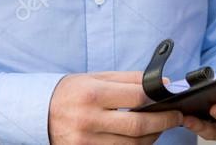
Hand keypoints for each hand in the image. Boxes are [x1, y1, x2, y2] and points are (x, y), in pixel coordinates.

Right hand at [49, 71, 182, 143]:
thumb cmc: (72, 92)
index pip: (136, 96)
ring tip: (159, 127)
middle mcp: (88, 119)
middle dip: (163, 121)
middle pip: (137, 125)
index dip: (159, 98)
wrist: (39, 112)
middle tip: (176, 117)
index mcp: (92, 94)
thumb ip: (129, 80)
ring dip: (152, 137)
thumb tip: (161, 84)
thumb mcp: (97, 77)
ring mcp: (85, 141)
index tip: (171, 98)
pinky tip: (141, 138)